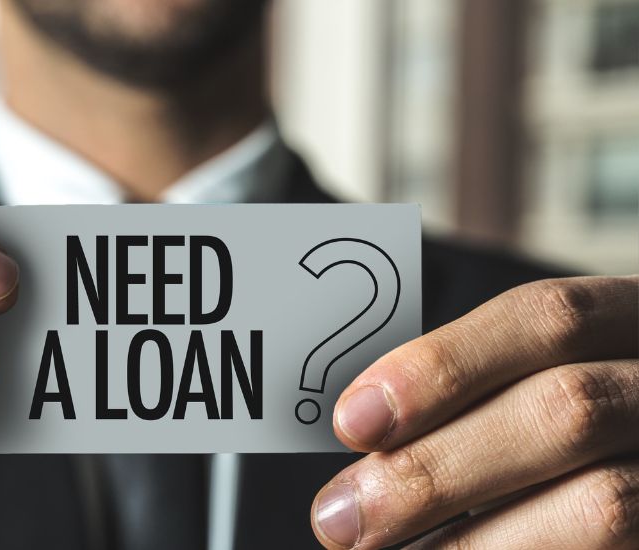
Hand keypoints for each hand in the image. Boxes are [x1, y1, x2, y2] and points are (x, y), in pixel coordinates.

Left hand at [311, 276, 637, 548]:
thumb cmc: (585, 429)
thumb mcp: (550, 379)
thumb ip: (481, 391)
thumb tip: (364, 426)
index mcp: (634, 323)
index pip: (547, 318)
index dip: (442, 366)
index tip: (352, 420)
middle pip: (564, 411)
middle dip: (435, 469)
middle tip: (340, 517)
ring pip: (602, 505)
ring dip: (470, 541)